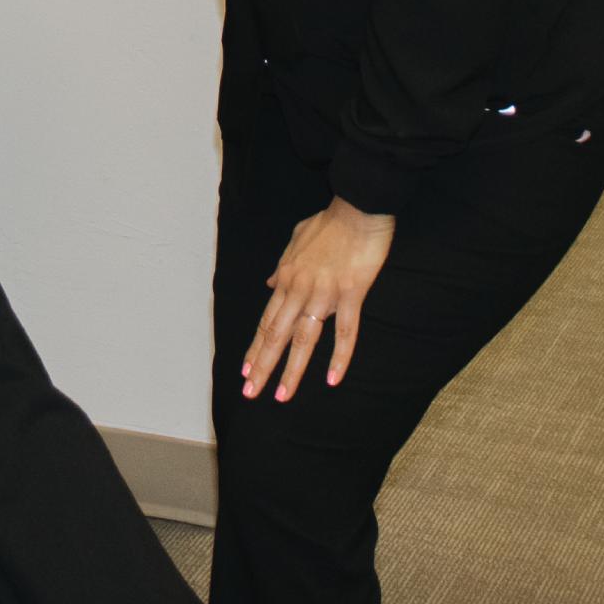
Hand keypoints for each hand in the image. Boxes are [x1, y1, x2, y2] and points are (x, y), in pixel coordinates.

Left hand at [241, 198, 395, 401]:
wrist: (358, 206)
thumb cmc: (329, 223)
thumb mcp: (296, 240)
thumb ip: (282, 266)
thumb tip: (270, 284)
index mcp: (287, 277)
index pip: (267, 320)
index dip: (256, 347)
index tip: (246, 370)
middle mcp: (300, 289)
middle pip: (277, 335)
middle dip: (263, 366)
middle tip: (251, 393)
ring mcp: (325, 293)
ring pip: (303, 339)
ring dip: (291, 370)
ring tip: (281, 396)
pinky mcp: (351, 293)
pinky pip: (344, 331)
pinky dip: (338, 357)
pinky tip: (332, 379)